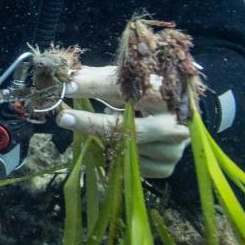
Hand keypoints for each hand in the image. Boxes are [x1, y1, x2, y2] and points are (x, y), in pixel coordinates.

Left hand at [55, 63, 189, 176]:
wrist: (180, 117)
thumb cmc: (146, 93)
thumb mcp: (127, 81)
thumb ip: (98, 78)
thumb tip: (67, 77)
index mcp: (164, 92)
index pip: (126, 89)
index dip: (94, 86)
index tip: (67, 86)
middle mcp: (173, 121)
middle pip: (129, 128)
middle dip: (92, 123)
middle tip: (64, 118)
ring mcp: (173, 147)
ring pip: (128, 150)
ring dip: (107, 140)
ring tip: (103, 128)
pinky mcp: (167, 166)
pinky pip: (132, 167)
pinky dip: (120, 157)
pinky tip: (121, 144)